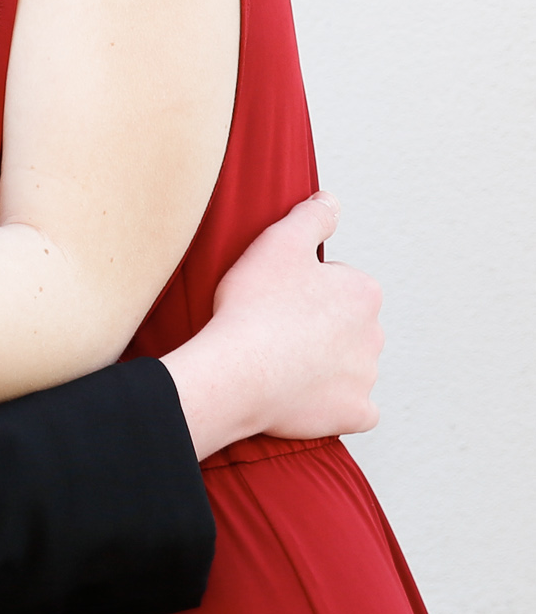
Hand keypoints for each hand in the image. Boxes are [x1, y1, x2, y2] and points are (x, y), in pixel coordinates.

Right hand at [160, 193, 382, 459]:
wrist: (237, 372)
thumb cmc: (254, 306)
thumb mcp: (279, 241)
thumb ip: (312, 216)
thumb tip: (331, 201)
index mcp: (363, 292)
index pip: (337, 283)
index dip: (301, 286)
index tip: (275, 294)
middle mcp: (375, 334)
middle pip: (345, 324)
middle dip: (318, 324)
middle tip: (274, 325)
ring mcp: (366, 377)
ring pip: (348, 365)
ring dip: (323, 362)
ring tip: (280, 360)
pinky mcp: (355, 413)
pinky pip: (355, 408)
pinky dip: (335, 402)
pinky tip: (307, 394)